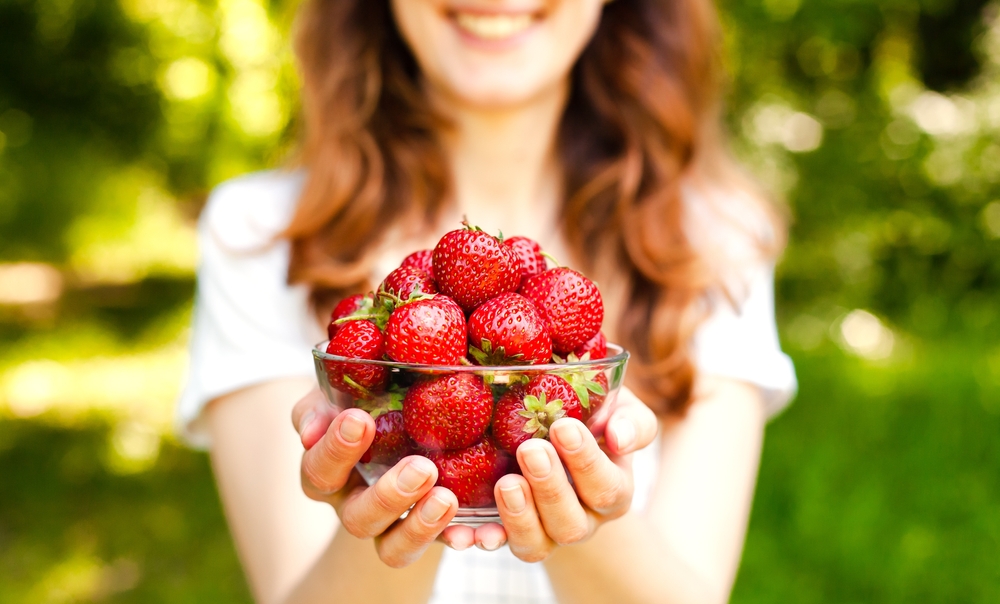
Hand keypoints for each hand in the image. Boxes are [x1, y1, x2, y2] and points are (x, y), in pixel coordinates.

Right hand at [291, 388, 458, 567]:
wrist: (402, 424)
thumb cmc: (364, 403)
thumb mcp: (341, 395)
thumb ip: (323, 403)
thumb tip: (313, 427)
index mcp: (327, 473)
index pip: (319, 470)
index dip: (335, 450)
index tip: (361, 420)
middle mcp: (354, 505)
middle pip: (358, 518)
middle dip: (389, 496)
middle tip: (422, 468)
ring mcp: (391, 526)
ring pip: (393, 547)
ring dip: (420, 526)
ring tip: (447, 499)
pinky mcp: (428, 531)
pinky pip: (440, 546)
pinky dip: (458, 539)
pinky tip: (477, 531)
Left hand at [442, 386, 657, 559]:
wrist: (558, 432)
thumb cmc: (592, 417)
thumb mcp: (618, 409)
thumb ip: (631, 421)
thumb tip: (620, 437)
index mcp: (613, 490)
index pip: (607, 487)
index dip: (587, 462)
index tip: (564, 427)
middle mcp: (582, 519)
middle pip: (571, 524)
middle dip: (550, 487)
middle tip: (530, 449)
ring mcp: (545, 532)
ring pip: (536, 544)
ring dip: (520, 516)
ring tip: (506, 482)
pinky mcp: (510, 532)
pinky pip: (497, 545)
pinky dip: (485, 538)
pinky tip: (471, 530)